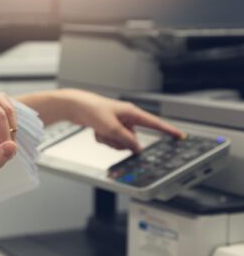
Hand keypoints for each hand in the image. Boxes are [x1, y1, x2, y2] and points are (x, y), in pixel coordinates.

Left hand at [65, 89, 183, 152]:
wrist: (75, 106)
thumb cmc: (92, 110)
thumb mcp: (111, 128)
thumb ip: (126, 140)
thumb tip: (137, 149)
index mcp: (132, 113)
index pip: (155, 123)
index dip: (169, 130)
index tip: (181, 136)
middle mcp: (127, 118)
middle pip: (133, 139)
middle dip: (120, 141)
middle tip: (108, 133)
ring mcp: (118, 124)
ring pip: (120, 142)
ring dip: (109, 140)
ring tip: (100, 130)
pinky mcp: (109, 128)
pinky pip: (110, 141)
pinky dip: (103, 139)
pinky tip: (96, 130)